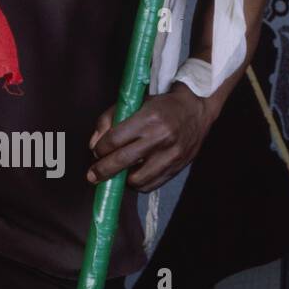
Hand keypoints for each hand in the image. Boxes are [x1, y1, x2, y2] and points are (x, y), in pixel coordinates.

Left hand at [87, 83, 209, 192]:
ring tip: (118, 172)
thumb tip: (93, 146)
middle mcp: (160, 138)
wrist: (195, 109)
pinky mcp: (178, 167)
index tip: (96, 152)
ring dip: (122, 179)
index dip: (100, 149)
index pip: (114, 140)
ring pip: (137, 179)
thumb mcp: (132, 103)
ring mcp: (171, 155)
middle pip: (122, 161)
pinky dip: (139, 183)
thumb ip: (108, 120)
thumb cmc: (160, 104)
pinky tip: (133, 175)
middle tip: (92, 176)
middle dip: (103, 171)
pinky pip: (152, 185)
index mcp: (148, 119)